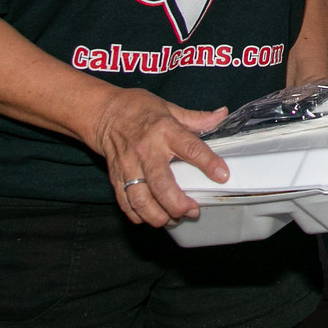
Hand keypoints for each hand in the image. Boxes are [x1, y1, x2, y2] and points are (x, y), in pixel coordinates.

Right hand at [90, 88, 230, 226]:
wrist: (104, 111)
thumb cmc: (139, 109)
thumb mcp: (170, 108)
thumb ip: (196, 118)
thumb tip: (222, 114)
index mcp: (164, 130)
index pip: (190, 148)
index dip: (208, 163)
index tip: (222, 176)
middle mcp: (146, 150)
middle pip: (161, 184)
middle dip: (177, 204)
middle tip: (192, 211)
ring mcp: (129, 166)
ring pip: (140, 199)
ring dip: (158, 215)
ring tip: (174, 219)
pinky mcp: (116, 177)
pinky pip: (125, 202)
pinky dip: (138, 215)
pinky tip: (152, 217)